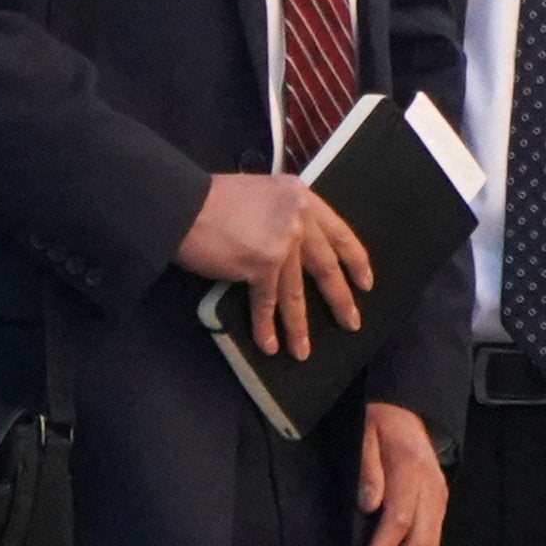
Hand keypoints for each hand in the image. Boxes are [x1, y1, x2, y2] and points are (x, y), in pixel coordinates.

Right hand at [181, 170, 373, 357]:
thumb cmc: (211, 200)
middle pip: (325, 265)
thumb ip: (283, 215)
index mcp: (301, 196)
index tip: (366, 282)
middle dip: (339, 299)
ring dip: (299, 325)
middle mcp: (298, 216)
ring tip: (303, 351)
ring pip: (296, 291)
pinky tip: (270, 345)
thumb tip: (294, 248)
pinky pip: (267, 301)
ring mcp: (283, 240)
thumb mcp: (261, 194)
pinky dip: (267, 325)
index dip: (354, 260)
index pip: (338, 231)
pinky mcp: (262, 262)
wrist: (180, 204)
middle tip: (352, 323)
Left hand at [351, 401, 443, 545]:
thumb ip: (367, 469)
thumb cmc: (381, 427)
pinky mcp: (439, 512)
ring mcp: (439, 503)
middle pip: (420, 545)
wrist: (410, 413)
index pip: (399, 520)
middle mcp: (433, 492)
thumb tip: (368, 505)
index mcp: (413, 471)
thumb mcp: (367, 436)